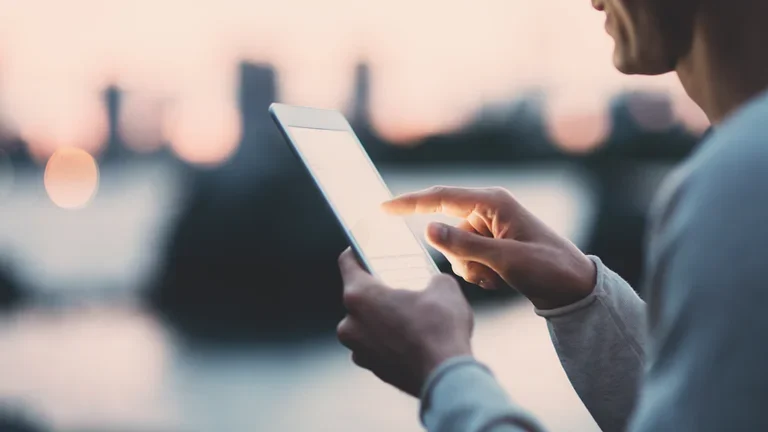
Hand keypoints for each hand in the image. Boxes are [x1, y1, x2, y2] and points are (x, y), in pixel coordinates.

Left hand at [336, 248, 473, 396]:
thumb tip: (432, 283)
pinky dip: (389, 338)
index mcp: (360, 295)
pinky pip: (376, 344)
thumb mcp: (443, 286)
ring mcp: (358, 349)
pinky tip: (412, 335)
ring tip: (410, 311)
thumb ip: (429, 277)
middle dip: (378, 288)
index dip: (358, 251)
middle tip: (400, 282)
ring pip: (366, 322)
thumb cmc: (440, 329)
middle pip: (358, 295)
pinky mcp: (372, 367)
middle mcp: (350, 323)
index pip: (347, 262)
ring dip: (383, 315)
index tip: (366, 248)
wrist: (446, 376)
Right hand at [383, 186, 595, 309]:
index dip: (409, 203)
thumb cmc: (547, 268)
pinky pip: (465, 257)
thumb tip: (427, 229)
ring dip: (469, 267)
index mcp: (493, 202)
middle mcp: (488, 210)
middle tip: (486, 271)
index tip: (383, 208)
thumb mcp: (505, 259)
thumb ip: (464, 244)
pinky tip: (499, 279)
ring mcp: (489, 228)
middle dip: (459, 255)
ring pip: (454, 248)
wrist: (572, 288)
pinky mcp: (490, 244)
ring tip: (497, 277)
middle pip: (447, 230)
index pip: (441, 198)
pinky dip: (475, 272)